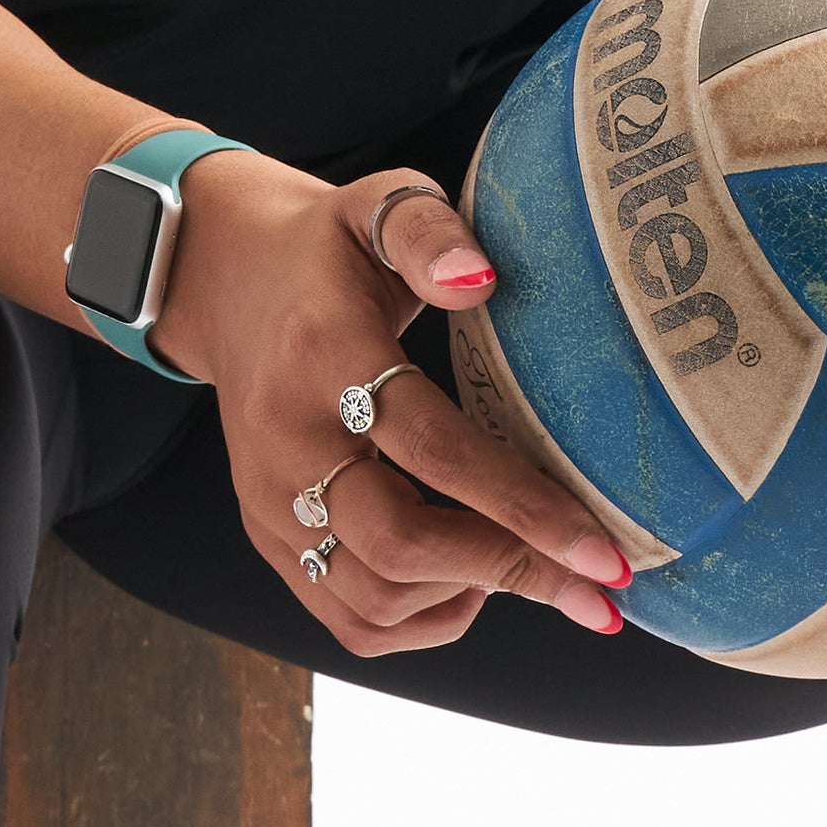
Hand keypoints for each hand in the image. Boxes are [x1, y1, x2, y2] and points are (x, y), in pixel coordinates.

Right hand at [152, 154, 635, 656]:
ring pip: (373, 599)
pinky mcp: (266, 536)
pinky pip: (346, 618)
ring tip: (532, 567)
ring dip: (469, 596)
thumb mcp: (375, 205)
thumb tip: (482, 278)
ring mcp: (270, 499)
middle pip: (400, 544)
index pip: (434, 448)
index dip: (525, 507)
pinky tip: (468, 583)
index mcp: (324, 354)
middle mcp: (287, 440)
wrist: (220, 279)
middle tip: (597, 587)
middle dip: (513, 572)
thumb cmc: (324, 249)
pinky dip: (419, 621)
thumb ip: (429, 230)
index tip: (606, 553)